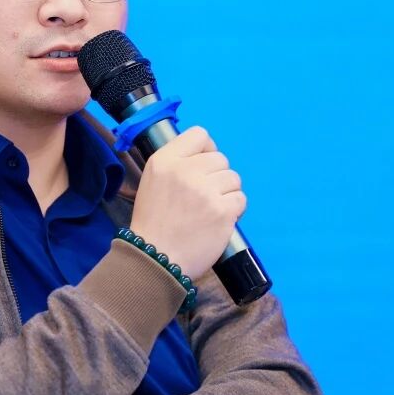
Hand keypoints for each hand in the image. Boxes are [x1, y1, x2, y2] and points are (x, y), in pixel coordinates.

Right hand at [128, 126, 245, 278]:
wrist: (156, 259)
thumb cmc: (153, 222)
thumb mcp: (152, 181)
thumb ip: (176, 163)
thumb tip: (206, 154)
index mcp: (164, 161)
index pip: (199, 135)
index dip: (205, 150)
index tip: (201, 167)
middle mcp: (185, 171)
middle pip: (220, 158)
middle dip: (216, 177)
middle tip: (202, 197)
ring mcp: (205, 191)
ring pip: (233, 178)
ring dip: (226, 194)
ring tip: (209, 210)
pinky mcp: (222, 211)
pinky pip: (241, 199)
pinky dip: (233, 210)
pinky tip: (218, 220)